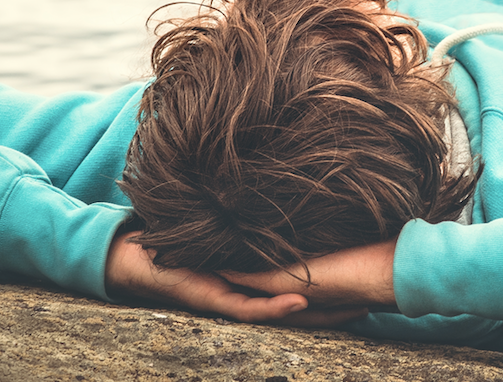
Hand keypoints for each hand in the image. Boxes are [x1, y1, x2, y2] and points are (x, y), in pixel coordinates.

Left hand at [105, 231, 366, 326]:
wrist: (133, 253)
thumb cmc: (179, 235)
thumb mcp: (227, 219)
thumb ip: (256, 215)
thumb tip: (288, 190)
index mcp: (255, 276)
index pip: (299, 283)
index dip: (332, 284)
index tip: (364, 278)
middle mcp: (248, 292)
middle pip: (295, 305)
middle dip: (333, 307)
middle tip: (369, 304)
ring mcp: (232, 298)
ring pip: (276, 309)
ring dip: (312, 311)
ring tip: (348, 308)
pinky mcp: (214, 299)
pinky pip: (246, 306)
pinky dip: (271, 306)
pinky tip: (297, 303)